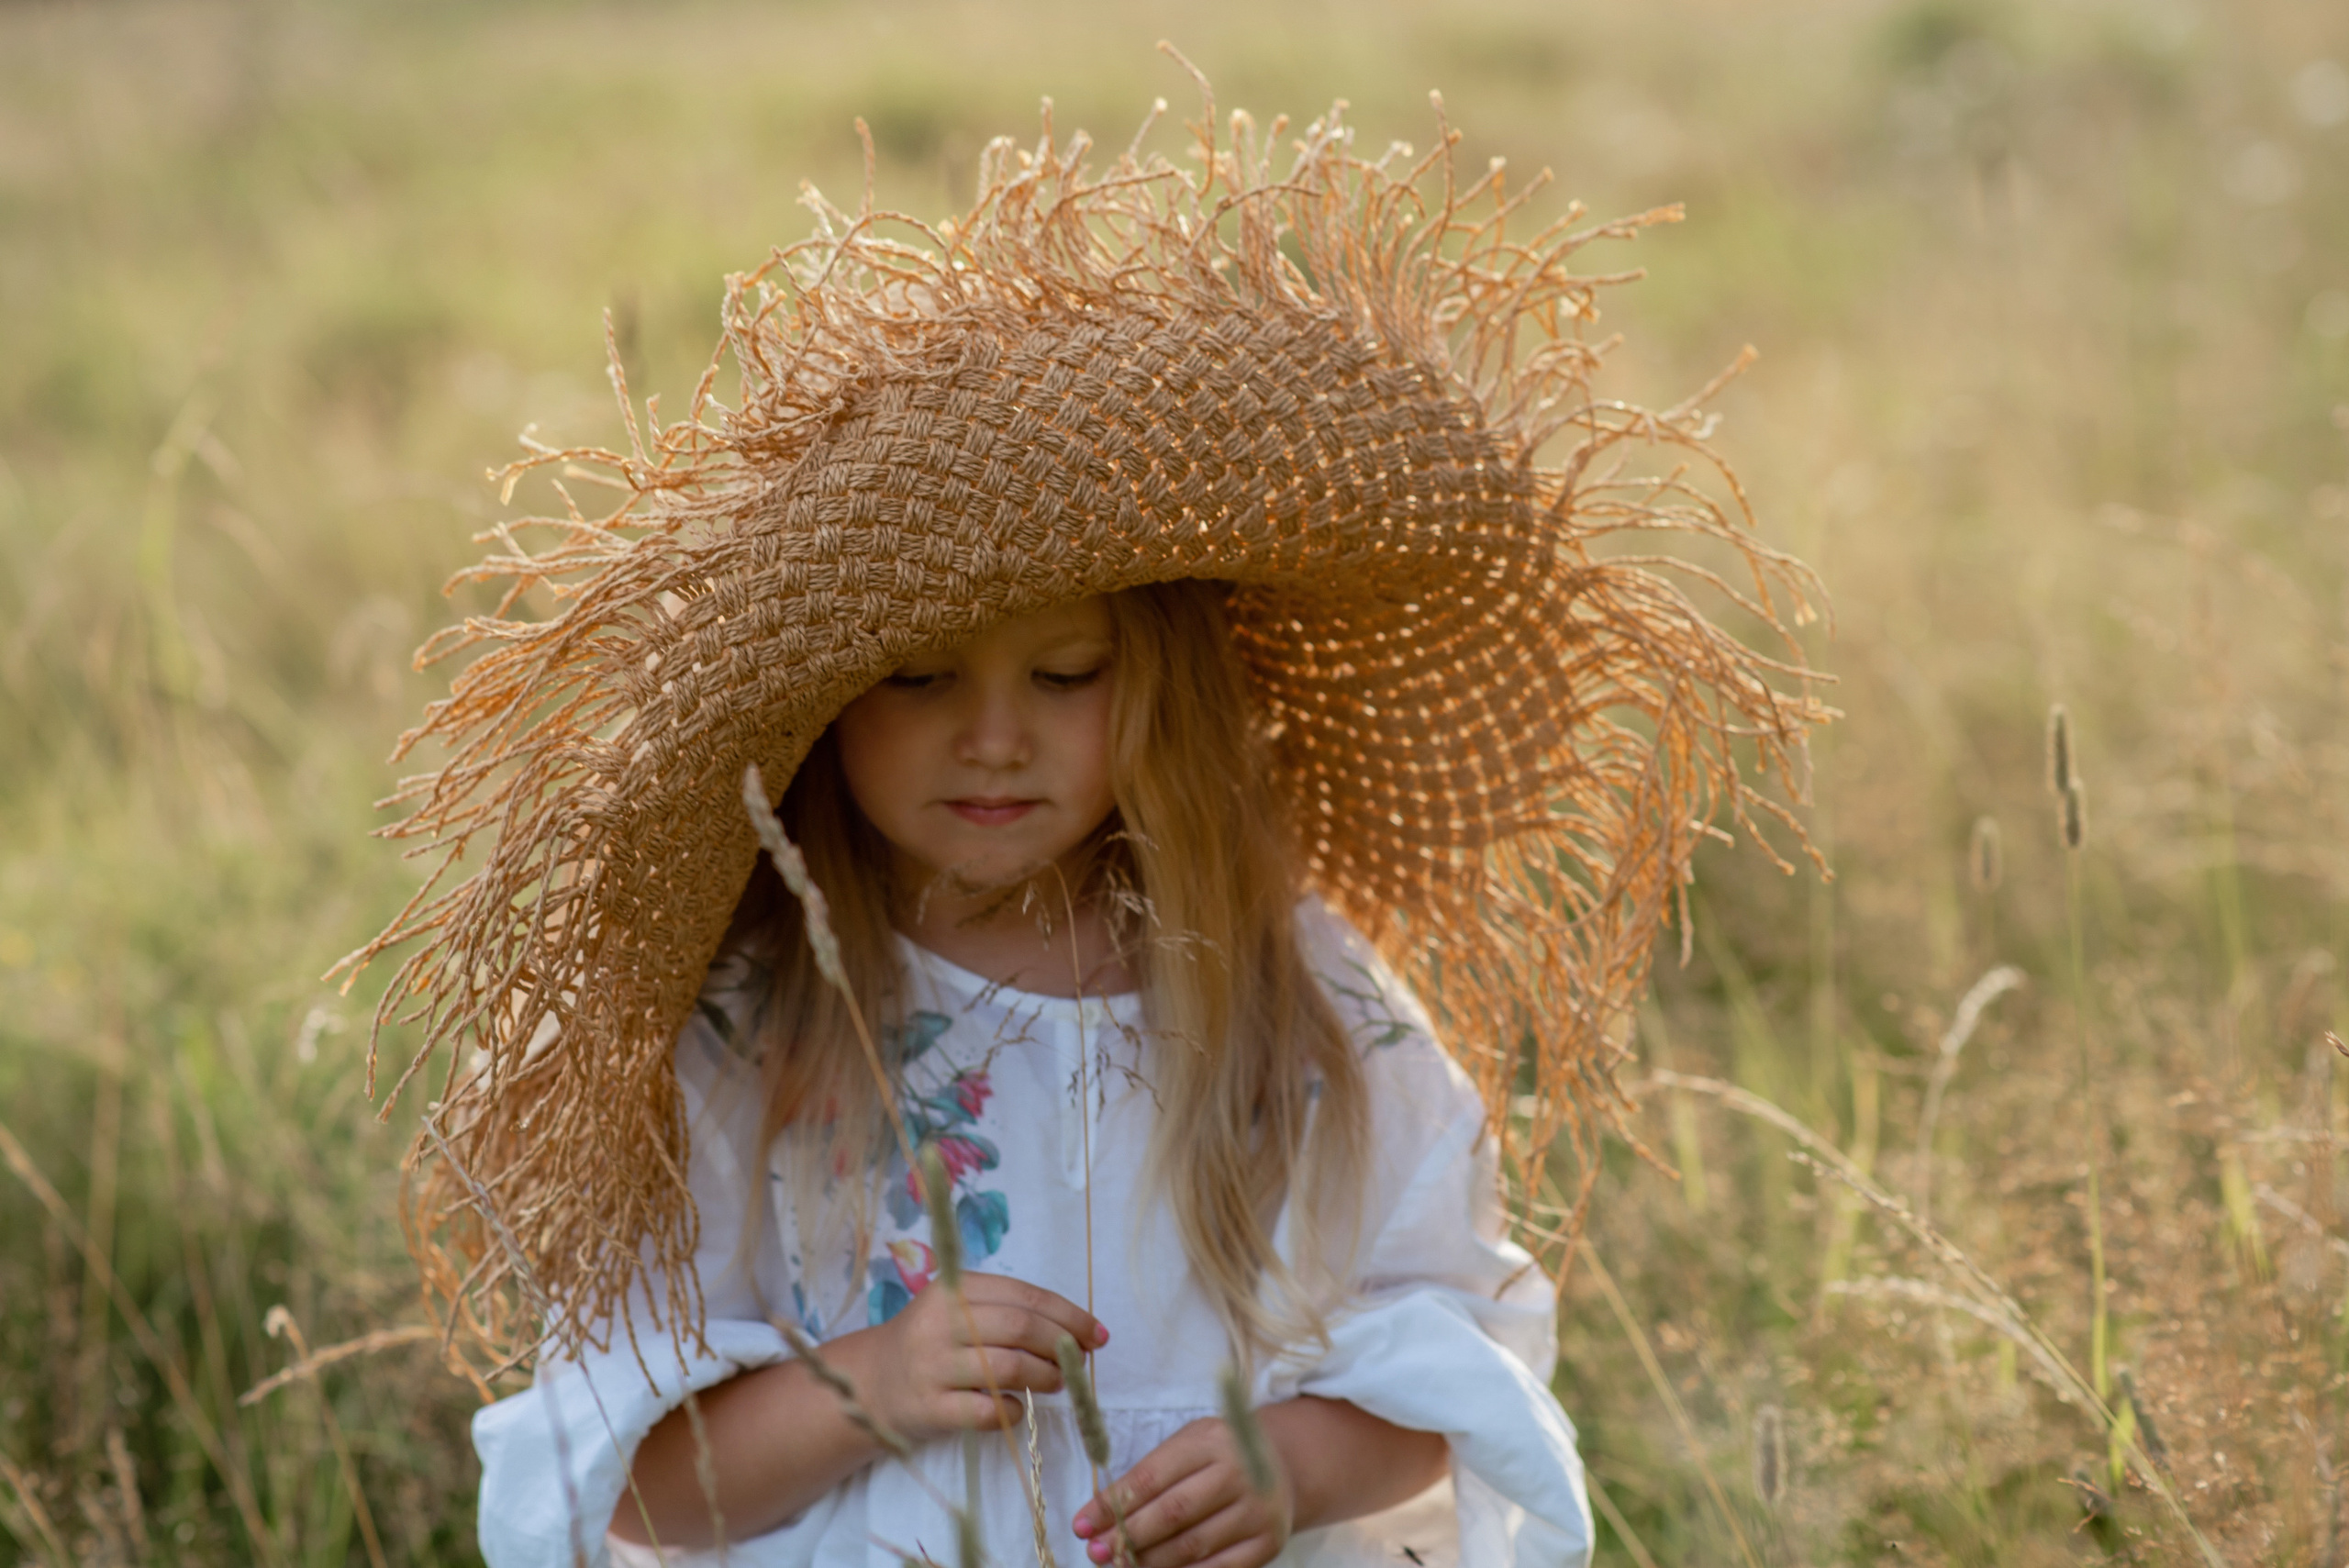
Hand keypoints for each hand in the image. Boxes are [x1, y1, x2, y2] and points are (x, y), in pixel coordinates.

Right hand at [825, 1272, 1106, 1446]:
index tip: (1096, 1333)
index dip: (1068, 1315)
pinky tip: (1015, 1408)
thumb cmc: (930, 1343)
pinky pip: (987, 1411)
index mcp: (953, 1291)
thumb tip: (1075, 1332)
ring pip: (1009, 1368)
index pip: (1025, 1297)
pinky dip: (1013, 1410)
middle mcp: (940, 1323)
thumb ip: (1006, 1313)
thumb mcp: (958, 1311)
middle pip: (1021, 1328)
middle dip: (1062, 1345)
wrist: (871, 1383)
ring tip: (1055, 1382)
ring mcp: (932, 1367)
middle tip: (1079, 1361)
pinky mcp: (928, 1408)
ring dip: (1046, 1376)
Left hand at [1073, 1414, 1292, 1567]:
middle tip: (1095, 1552)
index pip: (1151, 1477)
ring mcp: (1258, 1510)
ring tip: (1119, 1565)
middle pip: (1171, 1513)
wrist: (1284, 1465)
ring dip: (1148, 1561)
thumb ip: (1149, 1476)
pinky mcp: (1268, 1543)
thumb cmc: (1218, 1456)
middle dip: (1126, 1536)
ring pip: (1192, 1545)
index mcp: (1211, 1440)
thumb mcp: (1187, 1446)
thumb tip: (1098, 1518)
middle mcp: (1239, 1472)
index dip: (1111, 1505)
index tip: (1080, 1524)